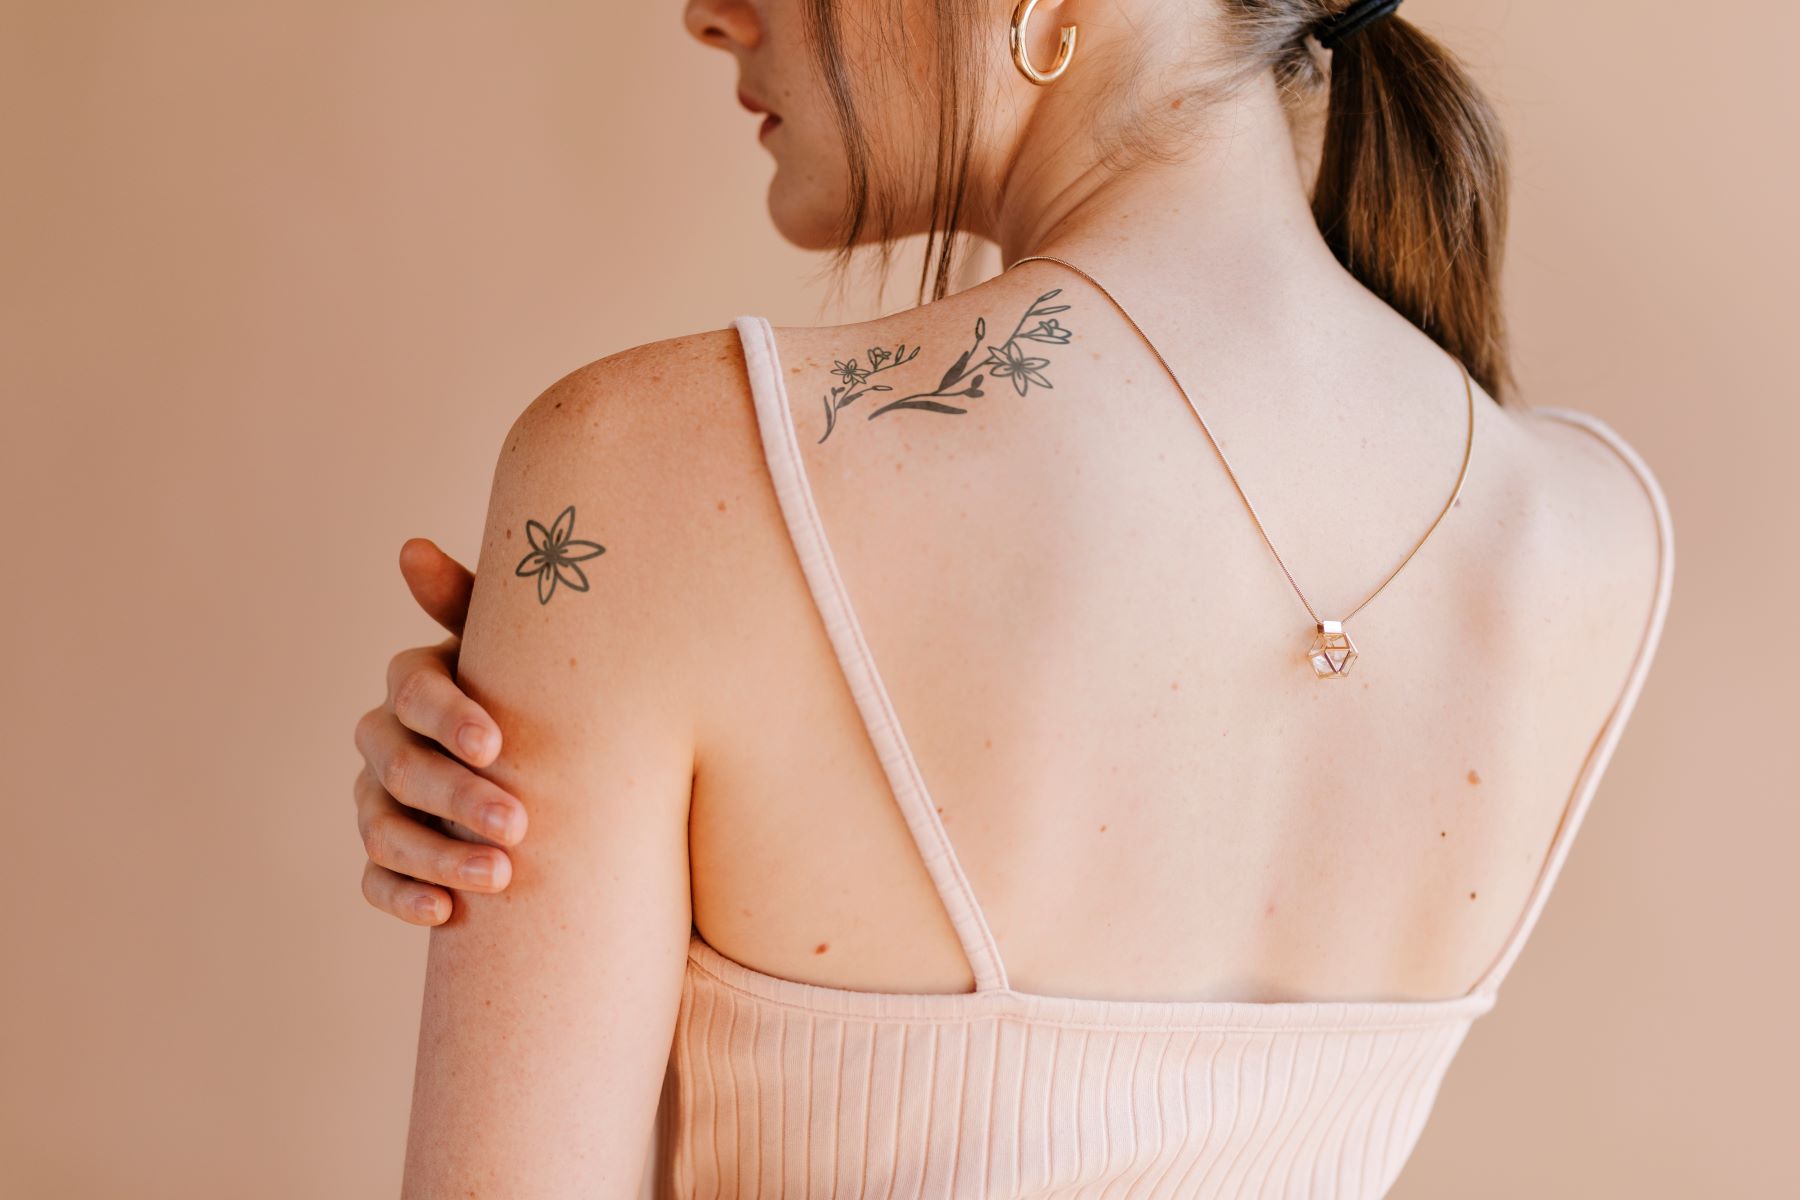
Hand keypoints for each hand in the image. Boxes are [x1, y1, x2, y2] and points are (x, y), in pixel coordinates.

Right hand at [353, 538, 526, 925]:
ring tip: (501, 875)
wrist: (559, 760)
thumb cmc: (540, 686)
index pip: (412, 690)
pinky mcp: (388, 855)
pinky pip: (376, 881)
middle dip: (456, 797)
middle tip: (518, 824)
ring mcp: (379, 799)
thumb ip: (474, 602)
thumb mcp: (524, 644)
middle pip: (399, 767)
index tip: (496, 744)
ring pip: (382, 828)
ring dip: (437, 854)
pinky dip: (405, 897)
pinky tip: (448, 912)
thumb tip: (408, 547)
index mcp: (417, 680)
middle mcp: (385, 737)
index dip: (448, 716)